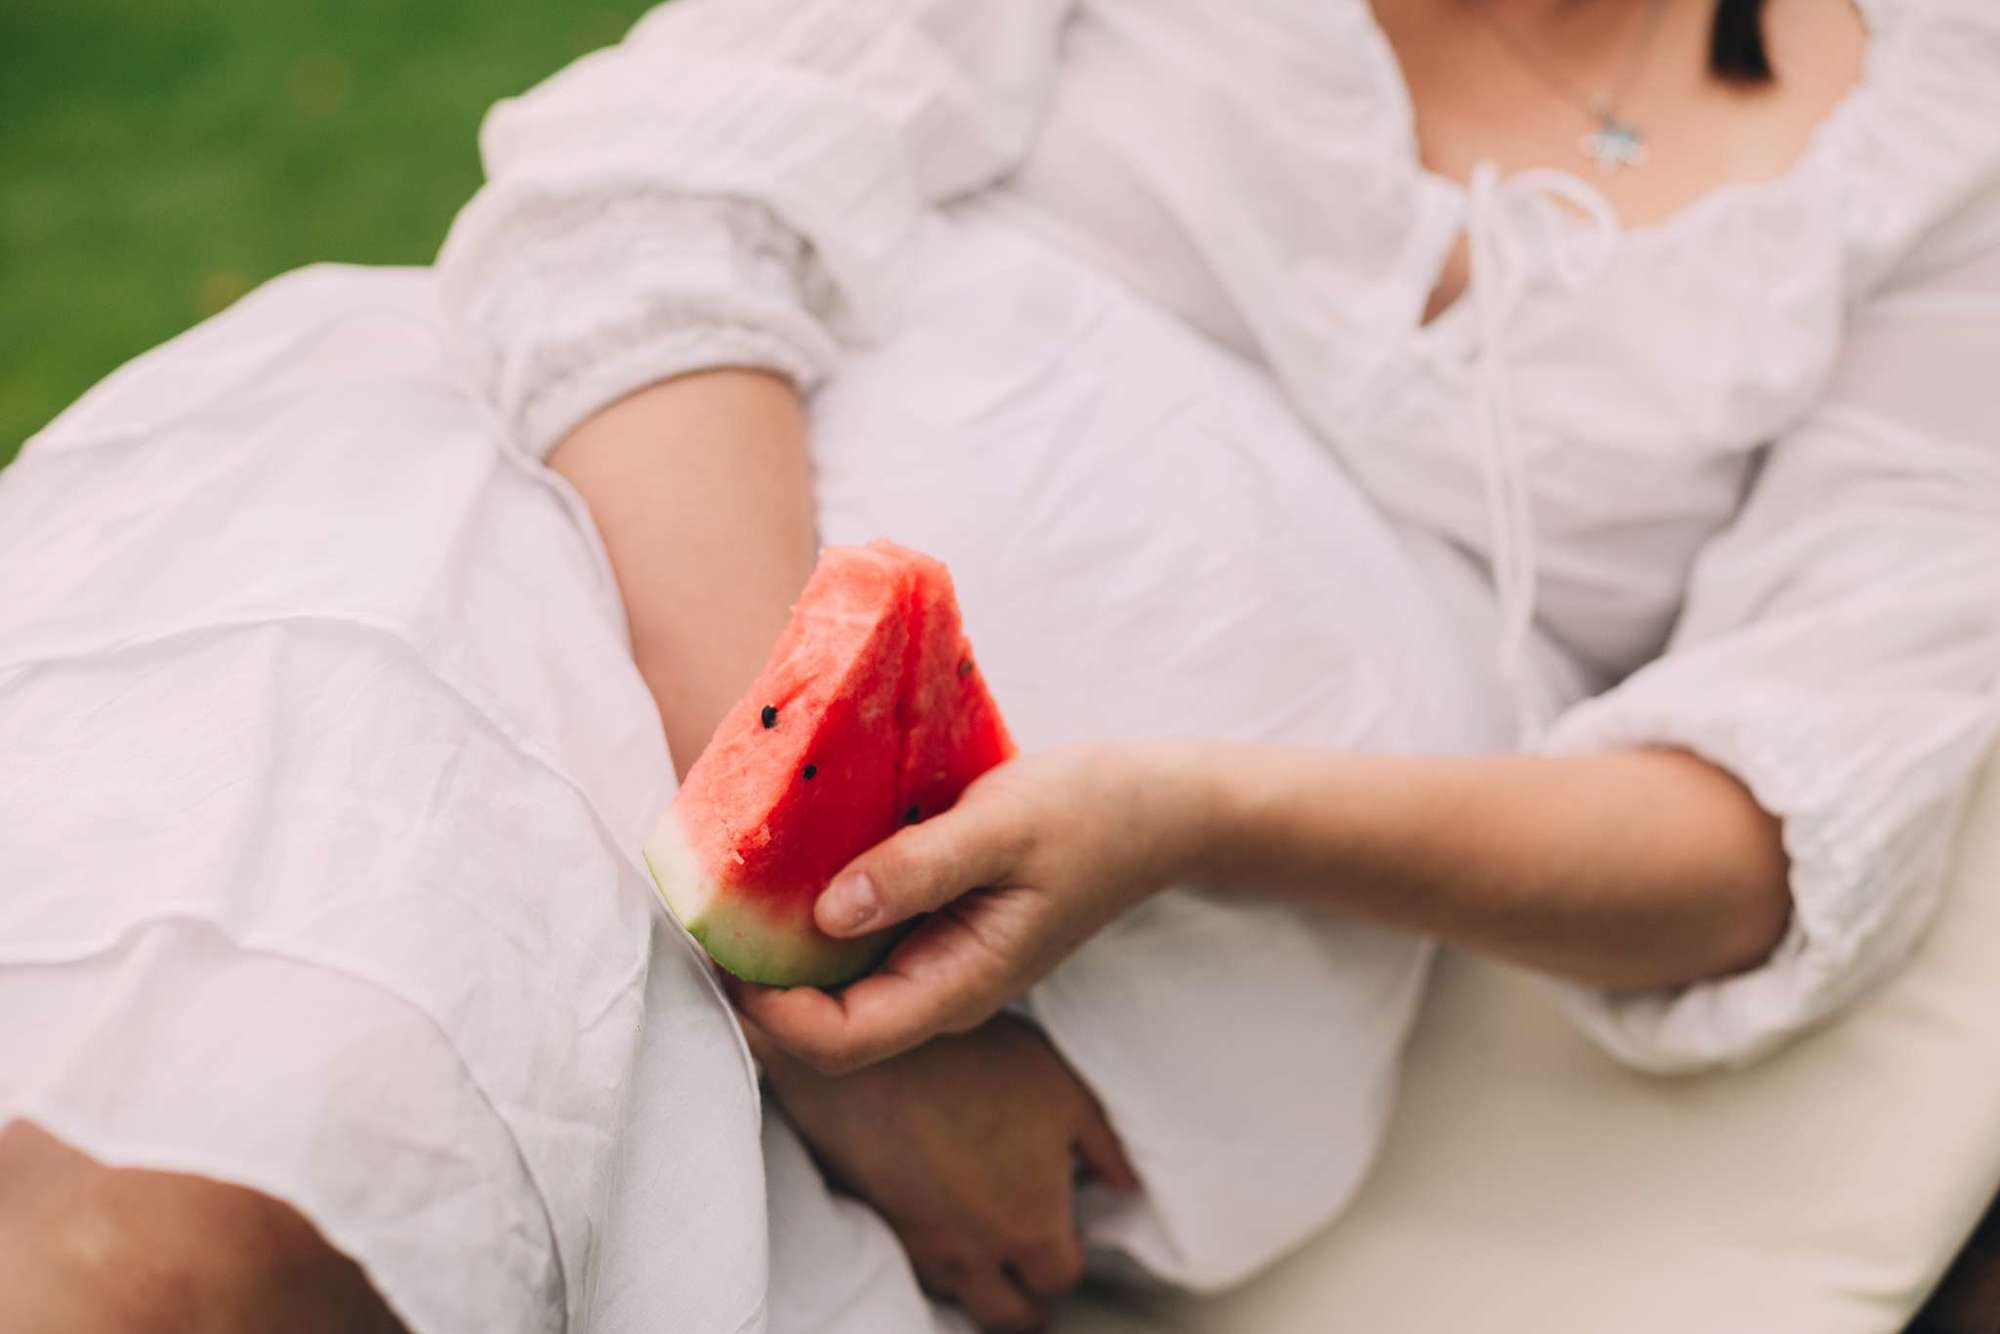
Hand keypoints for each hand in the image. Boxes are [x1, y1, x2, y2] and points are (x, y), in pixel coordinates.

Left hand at [732, 744, 1211, 1071]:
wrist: (1163, 810)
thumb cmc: (1091, 812)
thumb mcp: (1002, 826)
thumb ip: (917, 870)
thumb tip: (824, 912)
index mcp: (960, 983)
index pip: (841, 1040)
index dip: (769, 1011)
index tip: (719, 946)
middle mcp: (942, 989)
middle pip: (828, 1029)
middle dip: (758, 986)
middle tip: (706, 913)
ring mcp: (942, 963)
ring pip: (840, 988)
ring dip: (781, 953)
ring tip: (731, 888)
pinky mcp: (942, 930)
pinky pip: (863, 946)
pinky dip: (816, 921)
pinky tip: (789, 869)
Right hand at [754, 1015, 1137, 1332]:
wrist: (870, 1056)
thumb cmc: (974, 1064)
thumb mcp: (1061, 1091)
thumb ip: (1104, 1145)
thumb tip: (1126, 1184)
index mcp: (1031, 1226)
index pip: (1058, 1280)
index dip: (1065, 1263)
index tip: (1064, 1243)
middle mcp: (976, 1253)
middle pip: (1008, 1316)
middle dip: (1025, 1302)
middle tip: (1028, 1278)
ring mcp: (921, 1246)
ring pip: (957, 1295)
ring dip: (977, 1283)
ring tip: (985, 1248)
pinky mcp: (876, 1225)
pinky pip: (914, 1265)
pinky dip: (934, 1257)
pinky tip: (938, 1219)